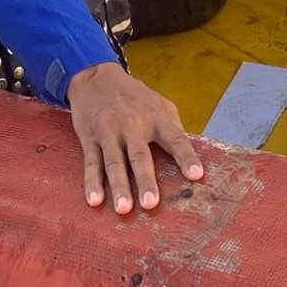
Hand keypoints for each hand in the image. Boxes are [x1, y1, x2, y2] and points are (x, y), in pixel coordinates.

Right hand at [67, 62, 204, 215]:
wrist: (96, 77)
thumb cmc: (133, 95)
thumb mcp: (159, 103)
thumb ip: (173, 127)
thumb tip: (190, 155)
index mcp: (155, 117)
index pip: (175, 139)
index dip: (186, 157)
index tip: (196, 175)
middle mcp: (132, 125)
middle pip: (140, 156)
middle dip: (146, 180)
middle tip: (151, 204)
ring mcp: (109, 132)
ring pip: (114, 163)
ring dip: (119, 187)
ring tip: (123, 209)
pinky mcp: (90, 138)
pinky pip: (92, 163)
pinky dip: (92, 182)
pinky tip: (94, 200)